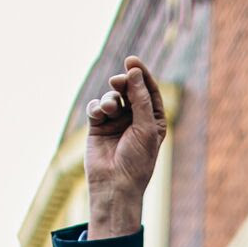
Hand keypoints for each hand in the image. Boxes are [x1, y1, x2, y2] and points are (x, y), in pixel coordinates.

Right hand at [84, 54, 166, 238]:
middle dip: (123, 83)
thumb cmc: (136, 161)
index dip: (141, 74)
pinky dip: (96, 107)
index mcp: (152, 119)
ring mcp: (115, 122)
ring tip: (108, 109)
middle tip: (117, 82)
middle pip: (129, 90)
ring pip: (111, 97)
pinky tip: (98, 114)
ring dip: (109, 99)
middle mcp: (134, 119)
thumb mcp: (145, 128)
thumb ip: (141, 99)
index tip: (132, 61)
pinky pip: (95, 108)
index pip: (148, 90)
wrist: (115, 185)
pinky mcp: (97, 127)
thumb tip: (134, 72)